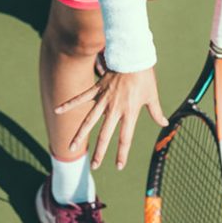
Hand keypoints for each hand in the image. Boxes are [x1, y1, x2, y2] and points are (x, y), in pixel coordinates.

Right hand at [54, 67, 168, 170]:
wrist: (133, 56)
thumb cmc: (144, 76)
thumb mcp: (152, 96)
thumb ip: (156, 112)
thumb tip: (164, 123)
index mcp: (129, 112)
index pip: (125, 137)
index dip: (122, 153)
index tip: (119, 166)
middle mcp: (114, 108)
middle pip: (105, 134)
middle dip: (100, 152)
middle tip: (94, 166)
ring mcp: (103, 99)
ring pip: (89, 121)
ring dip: (79, 135)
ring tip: (71, 147)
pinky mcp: (97, 89)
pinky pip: (80, 98)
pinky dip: (68, 104)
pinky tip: (57, 111)